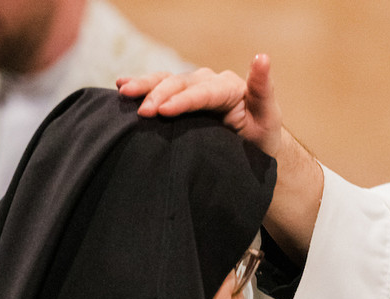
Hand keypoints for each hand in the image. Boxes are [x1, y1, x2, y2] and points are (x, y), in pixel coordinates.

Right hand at [117, 54, 284, 156]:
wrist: (252, 149)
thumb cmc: (262, 136)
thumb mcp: (269, 116)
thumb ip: (263, 88)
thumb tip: (262, 57)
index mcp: (228, 86)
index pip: (202, 92)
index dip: (182, 100)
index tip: (163, 110)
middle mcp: (208, 82)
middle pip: (180, 83)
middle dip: (159, 94)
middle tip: (142, 112)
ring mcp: (192, 89)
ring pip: (166, 82)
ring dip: (144, 86)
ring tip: (124, 91)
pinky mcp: (181, 99)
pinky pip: (159, 89)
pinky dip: (141, 86)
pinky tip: (121, 86)